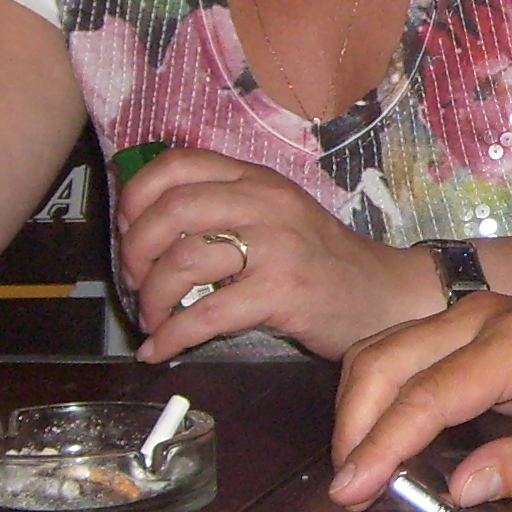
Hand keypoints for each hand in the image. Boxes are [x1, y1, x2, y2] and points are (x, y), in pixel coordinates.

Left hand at [117, 148, 441, 360]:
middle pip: (170, 210)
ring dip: (151, 298)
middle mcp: (266, 202)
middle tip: (135, 280)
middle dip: (135, 251)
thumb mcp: (276, 215)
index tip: (127, 229)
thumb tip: (148, 227)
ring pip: (183, 261)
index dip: (137, 197)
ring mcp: (276, 245)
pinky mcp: (282, 292)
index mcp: (257, 179)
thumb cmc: (323, 262)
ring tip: (152, 318)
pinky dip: (172, 335)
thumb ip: (226, 208)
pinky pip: (207, 313)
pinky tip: (161, 348)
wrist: (384, 295)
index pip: (177, 164)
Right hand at [329, 295, 511, 509]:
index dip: (382, 446)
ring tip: (356, 464)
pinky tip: (379, 430)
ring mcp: (475, 311)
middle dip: (354, 424)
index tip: (351, 488)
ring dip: (359, 403)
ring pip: (386, 347)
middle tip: (346, 485)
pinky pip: (404, 346)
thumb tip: (461, 490)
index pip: (428, 396)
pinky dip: (379, 387)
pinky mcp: (471, 320)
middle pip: (387, 360)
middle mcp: (486, 316)